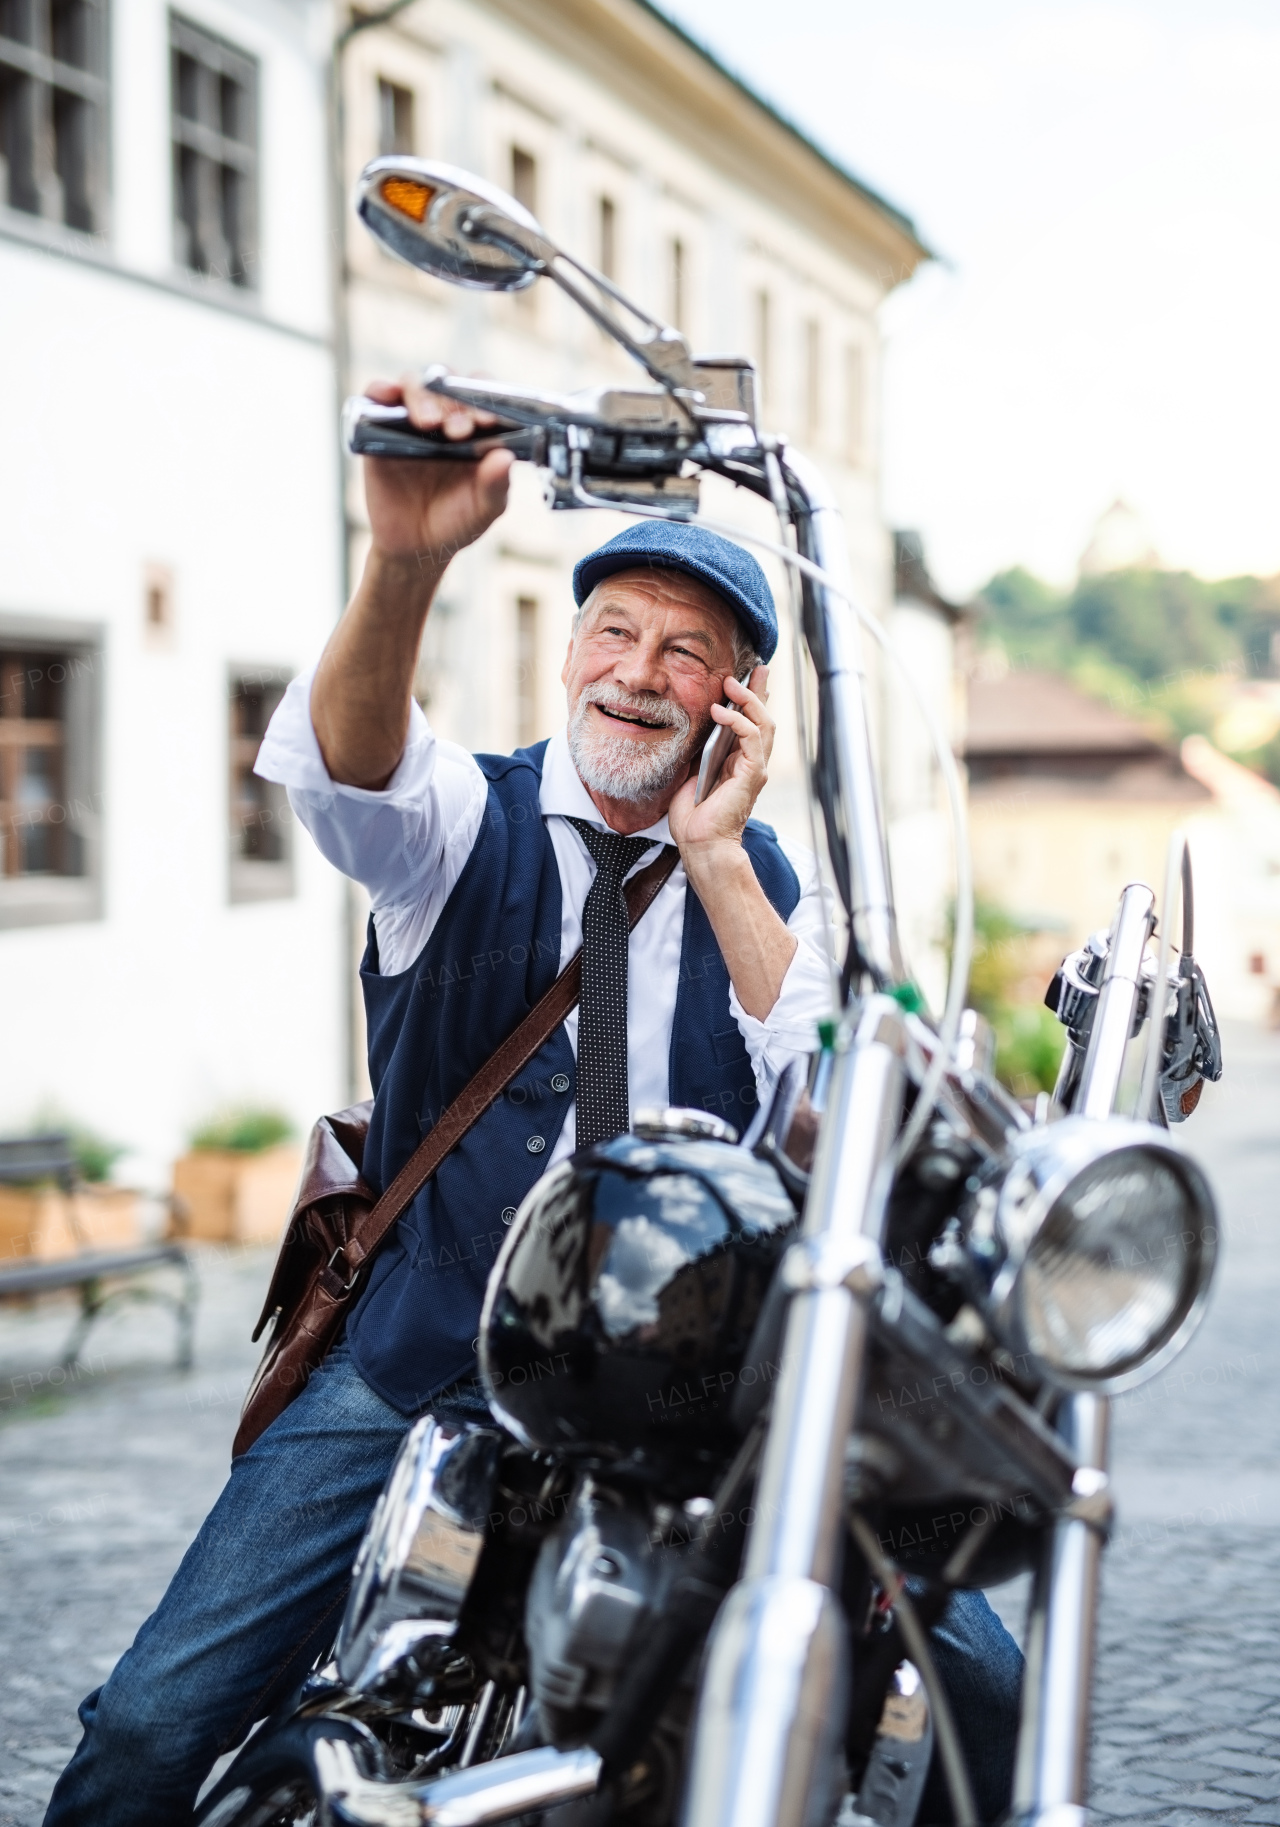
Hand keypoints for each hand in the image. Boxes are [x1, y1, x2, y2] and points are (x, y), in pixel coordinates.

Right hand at [361, 377, 513, 565]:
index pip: (483, 395)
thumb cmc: (456, 522)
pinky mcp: (380, 428)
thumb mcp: (483, 511)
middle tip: (457, 431)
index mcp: (477, 428)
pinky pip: (376, 397)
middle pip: (448, 382)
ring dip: (422, 397)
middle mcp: (445, 416)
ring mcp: (411, 420)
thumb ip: (495, 486)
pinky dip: (380, 390)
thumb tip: (505, 459)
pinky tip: (386, 396)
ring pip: (415, 385)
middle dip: (454, 400)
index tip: (487, 421)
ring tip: (428, 424)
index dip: (486, 400)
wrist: (416, 547)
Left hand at [667, 666, 796, 1017]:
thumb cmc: (692, 819)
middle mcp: (750, 764)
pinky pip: (752, 738)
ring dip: (749, 700)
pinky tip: (720, 712)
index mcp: (736, 763)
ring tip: (732, 684)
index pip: (748, 724)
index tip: (746, 675)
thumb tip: (687, 732)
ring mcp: (753, 769)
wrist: (700, 844)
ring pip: (764, 723)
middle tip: (755, 668)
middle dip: (759, 691)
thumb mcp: (688, 775)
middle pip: (763, 718)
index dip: (750, 699)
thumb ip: (695, 754)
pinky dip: (738, 720)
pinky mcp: (751, 774)